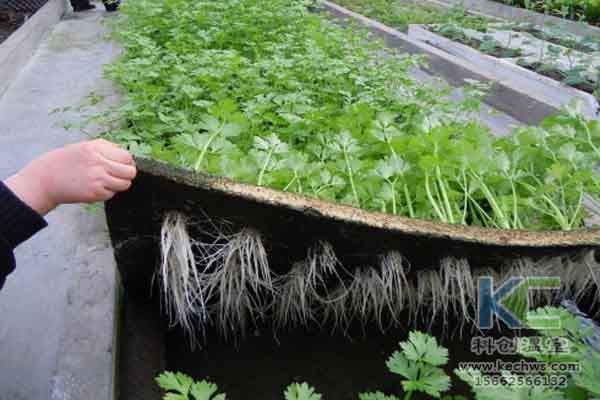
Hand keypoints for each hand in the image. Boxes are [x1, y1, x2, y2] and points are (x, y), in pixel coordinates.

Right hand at [4, 139, 136, 214]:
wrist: (45, 180)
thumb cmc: (66, 162)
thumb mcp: (85, 146)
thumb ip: (107, 147)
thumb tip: (127, 155)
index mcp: (96, 149)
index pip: (126, 156)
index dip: (128, 162)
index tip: (123, 165)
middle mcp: (98, 163)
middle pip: (130, 172)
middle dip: (127, 174)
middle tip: (119, 175)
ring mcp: (97, 179)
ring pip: (125, 184)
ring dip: (119, 184)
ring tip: (108, 181)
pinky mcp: (95, 193)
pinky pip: (112, 194)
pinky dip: (108, 192)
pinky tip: (96, 187)